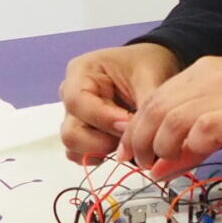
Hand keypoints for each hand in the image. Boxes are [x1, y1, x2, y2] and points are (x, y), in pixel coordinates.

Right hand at [60, 42, 181, 162]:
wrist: (150, 69)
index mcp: (81, 72)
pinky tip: (121, 146)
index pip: (78, 102)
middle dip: (102, 141)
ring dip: (102, 150)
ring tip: (128, 139)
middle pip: (71, 132)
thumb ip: (145, 105)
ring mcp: (74, 117)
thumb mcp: (149, 77)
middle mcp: (71, 96)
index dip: (104, 119)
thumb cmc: (146, 65)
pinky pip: (80, 154)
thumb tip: (140, 137)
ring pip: (74, 147)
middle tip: (130, 136)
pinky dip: (101, 156)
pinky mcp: (83, 133)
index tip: (129, 124)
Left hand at [125, 56, 221, 176]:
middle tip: (138, 163)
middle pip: (156, 107)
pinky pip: (200, 129)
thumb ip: (193, 137)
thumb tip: (160, 166)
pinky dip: (188, 147)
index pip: (156, 97)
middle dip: (139, 139)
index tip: (130, 151)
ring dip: (159, 145)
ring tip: (162, 164)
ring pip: (171, 118)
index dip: (137, 126)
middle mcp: (209, 77)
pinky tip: (191, 157)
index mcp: (204, 71)